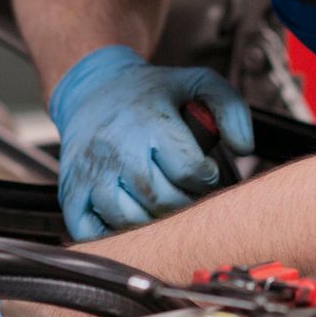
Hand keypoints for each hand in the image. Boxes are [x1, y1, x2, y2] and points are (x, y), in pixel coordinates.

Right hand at [49, 45, 253, 240]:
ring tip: (164, 204)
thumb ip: (230, 109)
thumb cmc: (149, 92)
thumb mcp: (197, 82)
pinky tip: (131, 217)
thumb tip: (244, 147)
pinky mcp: (71, 190)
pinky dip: (114, 234)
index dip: (207, 178)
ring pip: (128, 219)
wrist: (93, 88)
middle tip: (189, 193)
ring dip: (153, 221)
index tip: (206, 173)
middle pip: (162, 199)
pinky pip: (91, 231)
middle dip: (185, 204)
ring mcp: (91, 171)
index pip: (189, 170)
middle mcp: (117, 147)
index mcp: (149, 120)